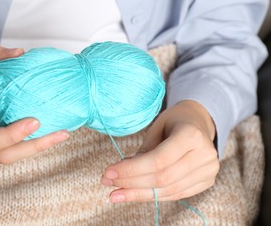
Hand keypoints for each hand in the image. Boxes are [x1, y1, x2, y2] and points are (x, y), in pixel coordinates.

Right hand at [0, 46, 69, 162]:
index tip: (36, 120)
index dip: (9, 135)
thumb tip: (21, 52)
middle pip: (1, 156)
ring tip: (61, 134)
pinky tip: (48, 134)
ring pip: (7, 158)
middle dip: (33, 147)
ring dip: (35, 149)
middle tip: (60, 132)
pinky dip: (28, 145)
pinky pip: (7, 152)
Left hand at [101, 100, 218, 201]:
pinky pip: (176, 194)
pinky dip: (153, 195)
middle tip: (108, 182)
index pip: (158, 160)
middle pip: (162, 178)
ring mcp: (209, 170)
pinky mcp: (207, 181)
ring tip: (116, 193)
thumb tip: (120, 175)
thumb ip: (143, 152)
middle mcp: (205, 154)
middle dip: (131, 183)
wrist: (198, 123)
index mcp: (191, 134)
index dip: (131, 170)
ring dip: (138, 194)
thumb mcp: (156, 128)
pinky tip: (134, 194)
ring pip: (168, 191)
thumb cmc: (173, 122)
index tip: (108, 172)